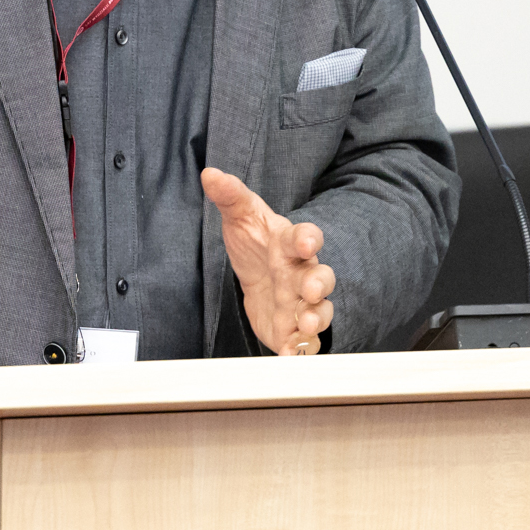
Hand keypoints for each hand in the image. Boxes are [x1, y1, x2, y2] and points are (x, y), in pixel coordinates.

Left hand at [202, 167, 334, 355]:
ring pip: (320, 310)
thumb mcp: (239, 215)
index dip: (308, 237)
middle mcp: (303, 272)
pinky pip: (306, 339)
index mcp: (290, 243)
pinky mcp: (295, 327)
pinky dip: (301, 347)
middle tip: (311, 290)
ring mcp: (302, 302)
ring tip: (305, 324)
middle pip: (320, 276)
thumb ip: (229, 195)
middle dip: (319, 284)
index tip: (307, 241)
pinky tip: (291, 355)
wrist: (257, 272)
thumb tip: (209, 174)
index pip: (305, 236)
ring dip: (316, 317)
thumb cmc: (255, 240)